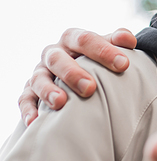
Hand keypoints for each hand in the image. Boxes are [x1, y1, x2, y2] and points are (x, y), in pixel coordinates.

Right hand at [19, 27, 136, 125]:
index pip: (85, 40)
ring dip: (48, 90)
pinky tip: (35, 121)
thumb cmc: (95, 60)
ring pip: (38, 79)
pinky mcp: (30, 91)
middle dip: (73, 73)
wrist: (76, 72)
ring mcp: (40, 72)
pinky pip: (24, 99)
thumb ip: (116, 41)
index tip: (123, 65)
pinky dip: (29, 109)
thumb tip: (129, 40)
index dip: (103, 51)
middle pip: (58, 58)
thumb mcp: (105, 48)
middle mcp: (53, 53)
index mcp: (72, 39)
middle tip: (90, 88)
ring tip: (61, 103)